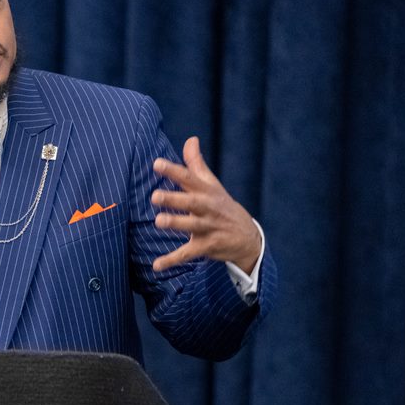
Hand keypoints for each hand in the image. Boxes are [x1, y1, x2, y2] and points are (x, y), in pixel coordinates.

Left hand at [150, 136, 261, 273]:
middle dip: (174, 199)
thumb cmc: (222, 206)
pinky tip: (156, 265)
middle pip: (191, 202)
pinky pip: (188, 253)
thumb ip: (196, 164)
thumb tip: (190, 139)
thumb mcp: (212, 185)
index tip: (156, 163)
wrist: (249, 237)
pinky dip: (172, 260)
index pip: (189, 178)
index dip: (173, 170)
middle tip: (155, 196)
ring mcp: (210, 228)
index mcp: (207, 191)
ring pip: (192, 226)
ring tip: (158, 222)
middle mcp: (208, 208)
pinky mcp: (208, 246)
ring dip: (176, 224)